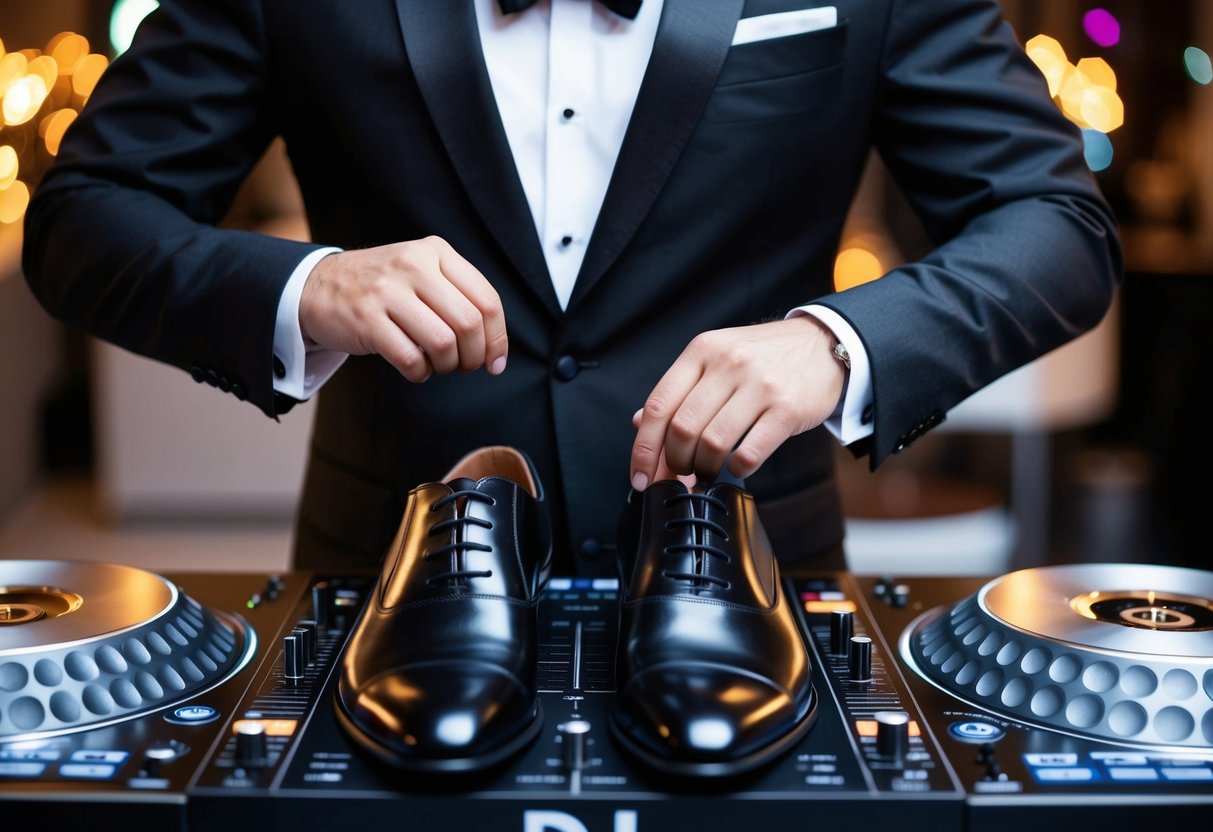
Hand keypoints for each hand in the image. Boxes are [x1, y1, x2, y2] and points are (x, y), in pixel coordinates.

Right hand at [299, 236, 506, 381]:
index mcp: (436, 252)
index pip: (486, 299)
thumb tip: (493, 345)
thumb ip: (458, 295)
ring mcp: (387, 291)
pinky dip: (419, 373)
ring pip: (443, 342)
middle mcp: (413, 265)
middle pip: (468, 323)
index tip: (494, 361)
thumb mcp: (421, 271)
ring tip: (437, 365)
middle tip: (464, 366)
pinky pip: (410, 358)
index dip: (497, 338)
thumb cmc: (381, 288)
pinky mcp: (366, 319)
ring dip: (446, 365)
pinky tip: (414, 368)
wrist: (317, 286)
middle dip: (473, 356)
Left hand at [629, 317, 845, 488]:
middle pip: (682, 429)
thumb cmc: (762, 357)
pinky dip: (737, 469)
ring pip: (713, 443)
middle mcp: (728, 364)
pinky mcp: (787, 408)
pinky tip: (738, 466)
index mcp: (701, 351)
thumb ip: (679, 390)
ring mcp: (759, 385)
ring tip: (708, 472)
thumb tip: (639, 424)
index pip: (658, 406)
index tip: (639, 476)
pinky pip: (750, 452)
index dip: (643, 449)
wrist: (822, 343)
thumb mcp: (716, 360)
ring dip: (705, 468)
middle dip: (675, 463)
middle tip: (681, 475)